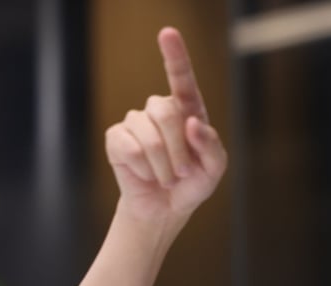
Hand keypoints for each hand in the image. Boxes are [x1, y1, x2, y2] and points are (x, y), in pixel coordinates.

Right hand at [105, 27, 227, 229]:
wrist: (165, 208)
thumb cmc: (192, 184)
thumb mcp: (214, 169)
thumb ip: (211, 146)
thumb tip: (192, 123)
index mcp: (188, 111)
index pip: (182, 79)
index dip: (175, 55)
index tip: (168, 33)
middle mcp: (160, 110)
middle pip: (166, 112)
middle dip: (179, 150)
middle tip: (183, 174)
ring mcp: (136, 122)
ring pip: (149, 136)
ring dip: (164, 166)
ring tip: (167, 179)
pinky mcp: (116, 138)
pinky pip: (130, 149)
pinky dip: (144, 169)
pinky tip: (146, 174)